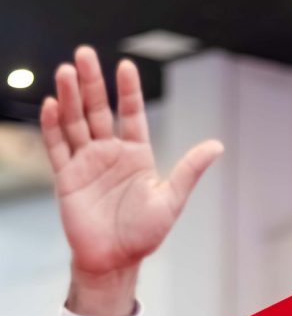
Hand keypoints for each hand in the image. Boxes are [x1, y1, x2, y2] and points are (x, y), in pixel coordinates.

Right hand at [41, 47, 223, 312]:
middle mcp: (110, 153)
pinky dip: (53, 126)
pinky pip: (57, 147)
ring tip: (66, 71)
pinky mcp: (66, 177)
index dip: (128, 91)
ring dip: (69, 97)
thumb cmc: (144, 235)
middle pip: (98, 110)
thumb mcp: (171, 200)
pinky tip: (52, 105)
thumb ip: (189, 170)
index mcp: (136, 155)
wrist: (115, 261)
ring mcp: (86, 163)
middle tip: (85, 54)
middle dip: (91, 83)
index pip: (131, 114)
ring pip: (75, 122)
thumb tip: (217, 145)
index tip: (126, 65)